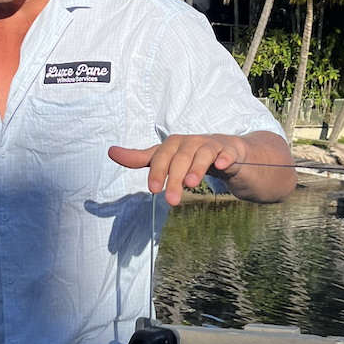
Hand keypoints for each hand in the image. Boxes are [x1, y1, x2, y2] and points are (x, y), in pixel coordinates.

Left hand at [108, 134, 243, 205]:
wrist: (231, 154)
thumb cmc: (193, 157)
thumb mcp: (166, 158)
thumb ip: (141, 158)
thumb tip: (112, 152)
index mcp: (175, 144)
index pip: (162, 155)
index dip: (157, 170)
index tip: (153, 190)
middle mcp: (192, 142)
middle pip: (181, 157)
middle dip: (174, 177)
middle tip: (171, 200)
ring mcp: (213, 145)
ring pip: (203, 153)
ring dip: (196, 167)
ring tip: (191, 184)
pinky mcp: (231, 152)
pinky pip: (228, 152)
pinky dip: (225, 157)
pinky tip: (222, 165)